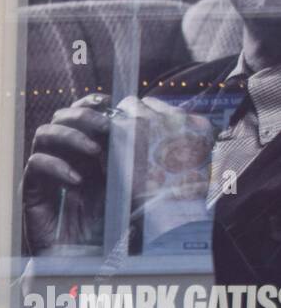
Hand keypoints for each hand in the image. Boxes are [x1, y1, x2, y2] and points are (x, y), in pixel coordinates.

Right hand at [23, 93, 113, 253]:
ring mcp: (45, 175)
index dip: (90, 104)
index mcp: (83, 154)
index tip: (109, 103)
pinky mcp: (32, 193)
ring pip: (44, 135)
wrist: (81, 267)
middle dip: (82, 117)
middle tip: (105, 127)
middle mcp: (62, 159)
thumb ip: (127, 165)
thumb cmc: (107, 233)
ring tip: (93, 153)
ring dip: (70, 137)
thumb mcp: (125, 192)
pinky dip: (55, 167)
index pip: (79, 115)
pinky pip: (35, 166)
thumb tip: (138, 129)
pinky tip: (76, 181)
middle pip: (60, 117)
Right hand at [110, 95, 213, 215]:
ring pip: (160, 105)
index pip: (117, 111)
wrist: (177, 205)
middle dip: (133, 113)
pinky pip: (184, 115)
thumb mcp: (118, 171)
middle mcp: (153, 117)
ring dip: (154, 115)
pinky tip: (176, 141)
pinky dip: (177, 124)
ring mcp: (179, 118)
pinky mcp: (199, 124)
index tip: (117, 127)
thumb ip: (111, 150)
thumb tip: (108, 140)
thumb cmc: (144, 193)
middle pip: (136, 102)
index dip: (116, 120)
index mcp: (129, 129)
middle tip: (134, 128)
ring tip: (155, 134)